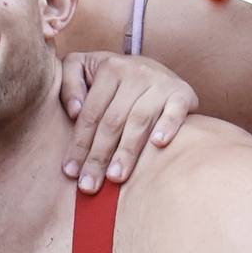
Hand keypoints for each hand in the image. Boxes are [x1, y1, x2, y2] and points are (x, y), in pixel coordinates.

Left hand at [59, 53, 196, 192]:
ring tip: (115, 177)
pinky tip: (158, 144)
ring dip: (126, 151)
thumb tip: (74, 111)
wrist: (154, 67)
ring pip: (139, 121)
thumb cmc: (111, 78)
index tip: (70, 172)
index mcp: (109, 68)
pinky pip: (175, 111)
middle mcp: (136, 72)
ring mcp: (161, 82)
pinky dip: (168, 126)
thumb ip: (69, 85)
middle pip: (113, 121)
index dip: (79, 144)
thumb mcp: (83, 68)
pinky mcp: (182, 93)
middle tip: (89, 186)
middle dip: (98, 156)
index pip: (91, 114)